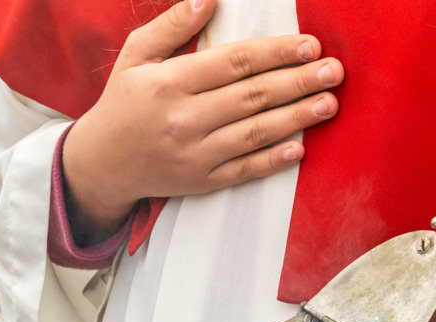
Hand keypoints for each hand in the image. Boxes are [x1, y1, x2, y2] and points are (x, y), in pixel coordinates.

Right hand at [61, 0, 342, 242]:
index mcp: (170, 83)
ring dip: (296, 118)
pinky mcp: (201, 182)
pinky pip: (243, 171)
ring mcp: (194, 154)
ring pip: (254, 133)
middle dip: (297, 82)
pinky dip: (272, 161)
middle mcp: (184, 119)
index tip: (309, 45)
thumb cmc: (123, 103)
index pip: (234, 63)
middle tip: (333, 71)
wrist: (102, 163)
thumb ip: (172, 26)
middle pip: (251, 97)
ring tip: (329, 104)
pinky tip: (300, 148)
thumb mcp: (137, 55)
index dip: (275, 53)